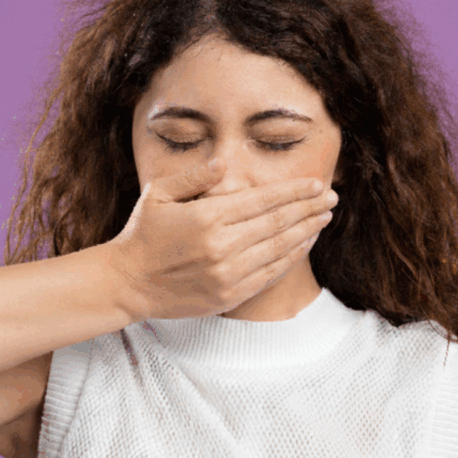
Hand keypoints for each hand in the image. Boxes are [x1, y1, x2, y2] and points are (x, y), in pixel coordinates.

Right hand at [104, 159, 336, 320]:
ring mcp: (228, 274)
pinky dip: (291, 257)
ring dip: (307, 232)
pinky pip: (270, 273)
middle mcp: (222, 246)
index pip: (264, 200)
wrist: (127, 283)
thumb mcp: (159, 193)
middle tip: (331, 198)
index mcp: (208, 217)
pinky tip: (304, 244)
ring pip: (280, 249)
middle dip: (309, 208)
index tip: (316, 184)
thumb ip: (195, 177)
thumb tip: (225, 163)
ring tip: (324, 218)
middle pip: (279, 223)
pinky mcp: (230, 295)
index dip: (295, 191)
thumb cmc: (143, 233)